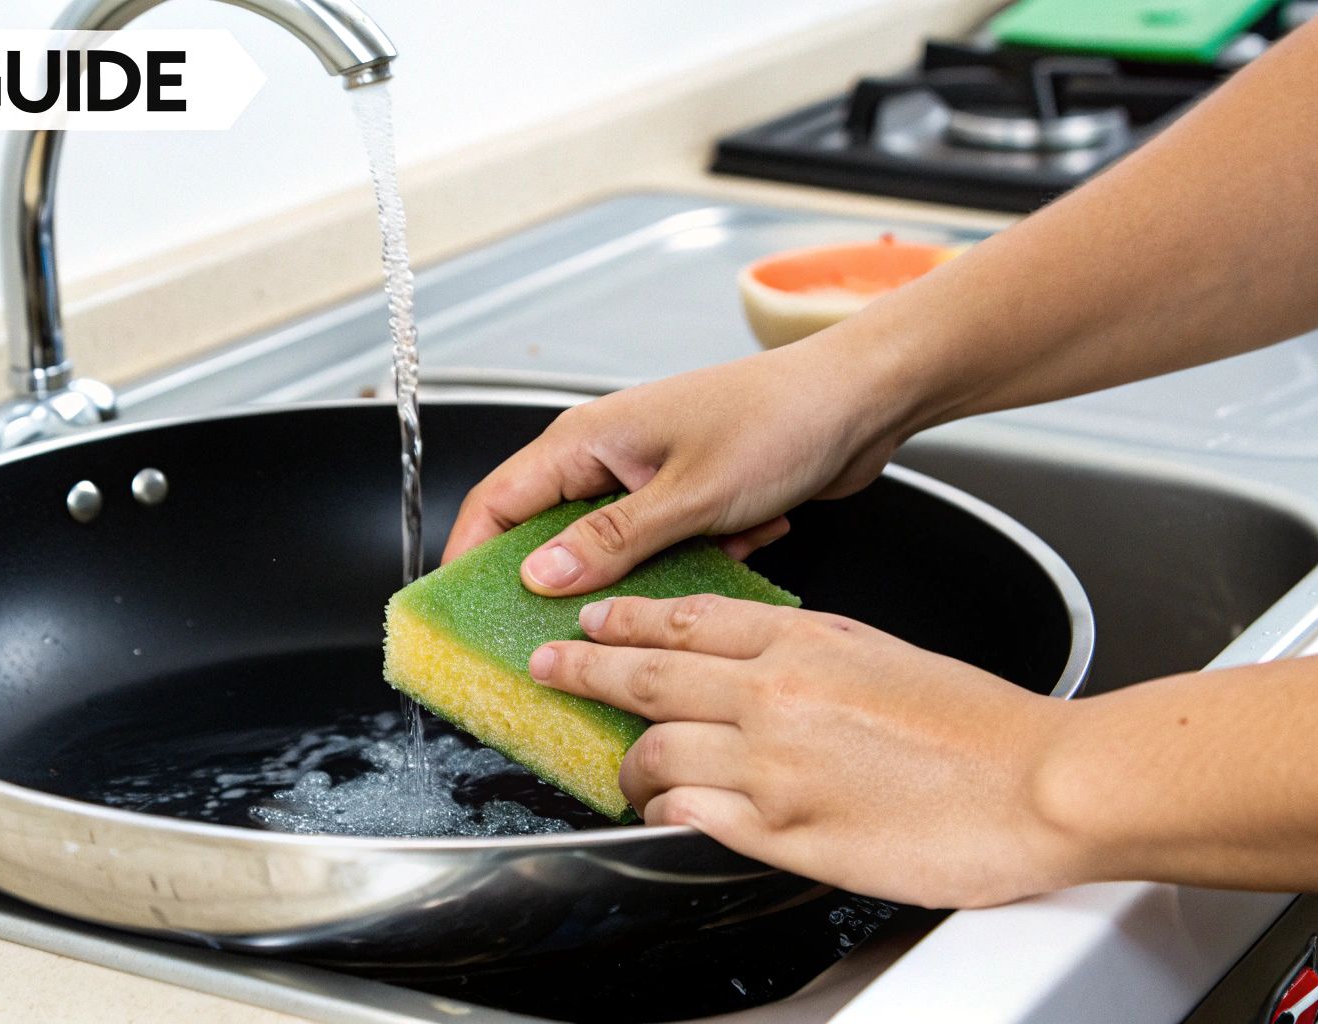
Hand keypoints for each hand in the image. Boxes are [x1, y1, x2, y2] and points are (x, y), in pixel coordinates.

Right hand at [441, 331, 924, 595]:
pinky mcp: (691, 499)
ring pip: (611, 551)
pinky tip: (739, 547)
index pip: (497, 502)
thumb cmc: (780, 420)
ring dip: (638, 581)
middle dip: (551, 588)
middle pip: (547, 533)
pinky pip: (665, 550)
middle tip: (544, 645)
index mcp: (588, 440)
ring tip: (654, 616)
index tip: (453, 616)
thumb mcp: (688, 494)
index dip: (466, 558)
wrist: (863, 400)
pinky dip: (693, 562)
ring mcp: (650, 478)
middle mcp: (609, 456)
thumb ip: (609, 541)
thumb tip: (537, 577)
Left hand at [527, 594, 1084, 907]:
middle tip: (546, 664)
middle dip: (583, 667)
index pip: (687, 618)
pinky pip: (690, 813)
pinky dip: (664, 809)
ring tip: (616, 770)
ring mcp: (772, 764)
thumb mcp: (884, 655)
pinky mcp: (784, 830)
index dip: (625, 619)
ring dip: (624, 761)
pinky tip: (660, 810)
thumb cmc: (982, 724)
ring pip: (653, 750)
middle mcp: (775, 694)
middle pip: (648, 675)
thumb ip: (811, 658)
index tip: (590, 617)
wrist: (1040, 781)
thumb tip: (760, 666)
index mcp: (805, 641)